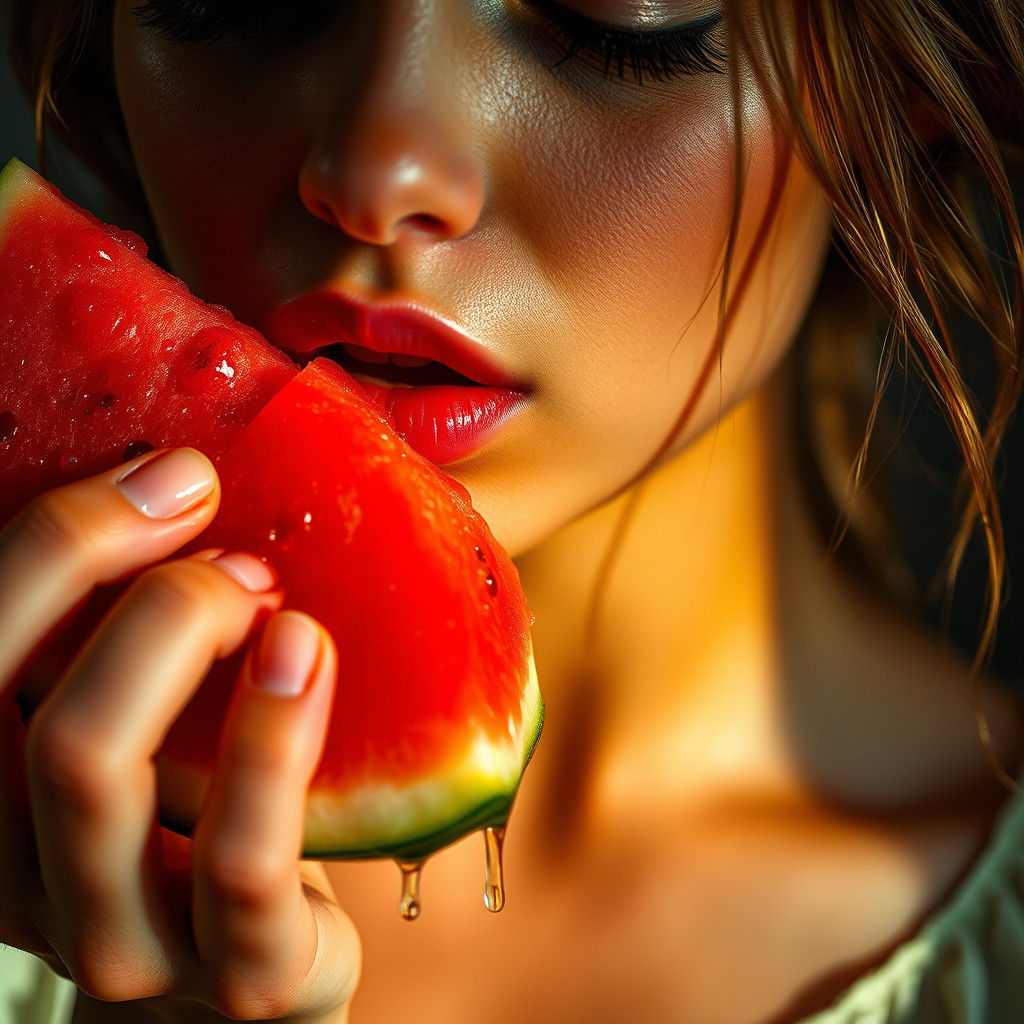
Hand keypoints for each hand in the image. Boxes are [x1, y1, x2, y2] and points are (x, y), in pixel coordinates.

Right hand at [0, 449, 360, 1021]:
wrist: (256, 955)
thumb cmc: (200, 810)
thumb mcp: (153, 716)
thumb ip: (134, 630)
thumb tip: (183, 480)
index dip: (61, 539)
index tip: (177, 477)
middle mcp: (12, 868)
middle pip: (29, 707)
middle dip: (140, 595)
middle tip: (236, 549)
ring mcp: (112, 936)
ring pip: (90, 769)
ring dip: (184, 640)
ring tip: (274, 598)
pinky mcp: (235, 975)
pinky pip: (238, 860)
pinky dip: (274, 738)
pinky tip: (310, 654)